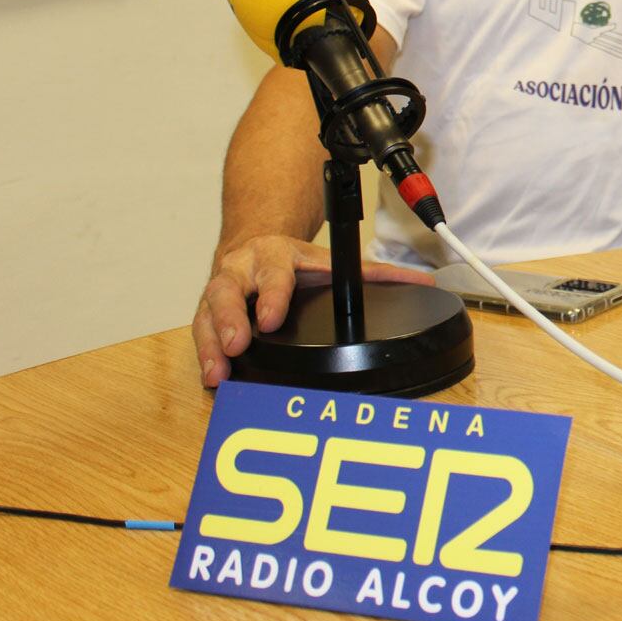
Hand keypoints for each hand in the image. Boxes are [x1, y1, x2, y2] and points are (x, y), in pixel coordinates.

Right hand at [191, 235, 434, 387]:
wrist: (255, 243)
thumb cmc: (292, 261)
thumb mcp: (328, 262)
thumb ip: (373, 275)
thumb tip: (421, 283)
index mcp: (274, 256)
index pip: (274, 273)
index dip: (272, 294)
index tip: (271, 318)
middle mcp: (242, 270)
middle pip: (228, 291)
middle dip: (230, 320)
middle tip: (237, 345)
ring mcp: (220, 290)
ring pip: (207, 313)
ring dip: (210, 344)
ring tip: (218, 372)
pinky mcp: (207, 311)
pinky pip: (199, 331)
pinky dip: (204, 355)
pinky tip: (213, 376)